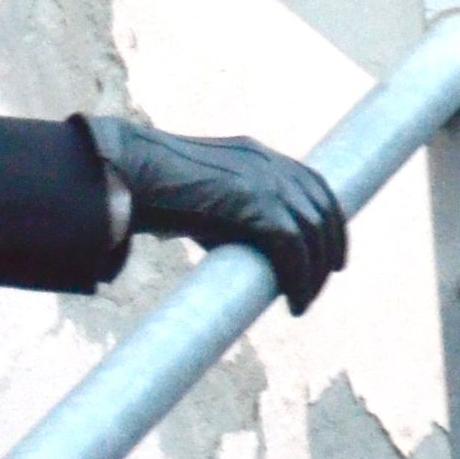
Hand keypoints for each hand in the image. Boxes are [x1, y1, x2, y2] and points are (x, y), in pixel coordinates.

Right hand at [89, 117, 347, 315]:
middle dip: (330, 247)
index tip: (328, 249)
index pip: (312, 185)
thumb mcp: (198, 198)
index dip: (327, 218)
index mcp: (256, 155)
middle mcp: (268, 164)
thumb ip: (221, 216)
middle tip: (324, 279)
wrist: (129, 176)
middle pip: (322, 207)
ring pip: (312, 232)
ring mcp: (265, 182)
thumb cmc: (148, 192)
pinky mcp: (257, 205)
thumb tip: (228, 252)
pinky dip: (299, 279)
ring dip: (314, 274)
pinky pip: (293, 248)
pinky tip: (294, 303)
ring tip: (302, 302)